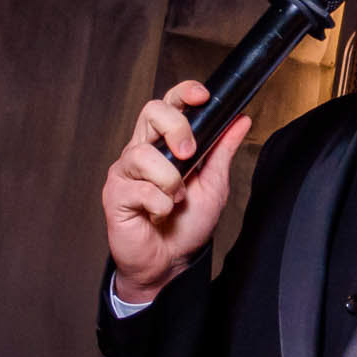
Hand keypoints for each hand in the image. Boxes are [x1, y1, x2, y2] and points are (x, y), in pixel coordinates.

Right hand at [102, 82, 251, 302]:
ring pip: (144, 153)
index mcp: (164, 144)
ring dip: (170, 180)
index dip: (183, 93)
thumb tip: (241, 120)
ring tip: (175, 199)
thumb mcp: (214, 184)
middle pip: (151, 111)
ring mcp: (125, 171)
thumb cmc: (187, 225)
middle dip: (177, 128)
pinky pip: (140, 188)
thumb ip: (223, 151)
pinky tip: (159, 215)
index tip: (203, 96)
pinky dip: (160, 205)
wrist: (170, 263)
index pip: (167, 104)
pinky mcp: (115, 194)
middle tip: (190, 155)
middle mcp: (141, 151)